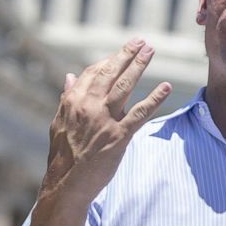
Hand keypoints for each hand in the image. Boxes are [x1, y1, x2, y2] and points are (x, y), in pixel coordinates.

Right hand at [42, 38, 170, 200]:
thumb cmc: (63, 154)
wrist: (67, 184)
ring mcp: (104, 120)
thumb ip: (67, 98)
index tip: (123, 51)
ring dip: (139, 66)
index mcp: (73, 101)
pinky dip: (155, 98)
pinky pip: (140, 112)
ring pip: (125, 86)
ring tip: (151, 51)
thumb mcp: (59, 122)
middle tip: (141, 42)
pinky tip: (166, 87)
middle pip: (111, 73)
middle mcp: (88, 106)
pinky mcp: (119, 135)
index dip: (110, 59)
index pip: (94, 72)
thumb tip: (70, 76)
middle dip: (127, 54)